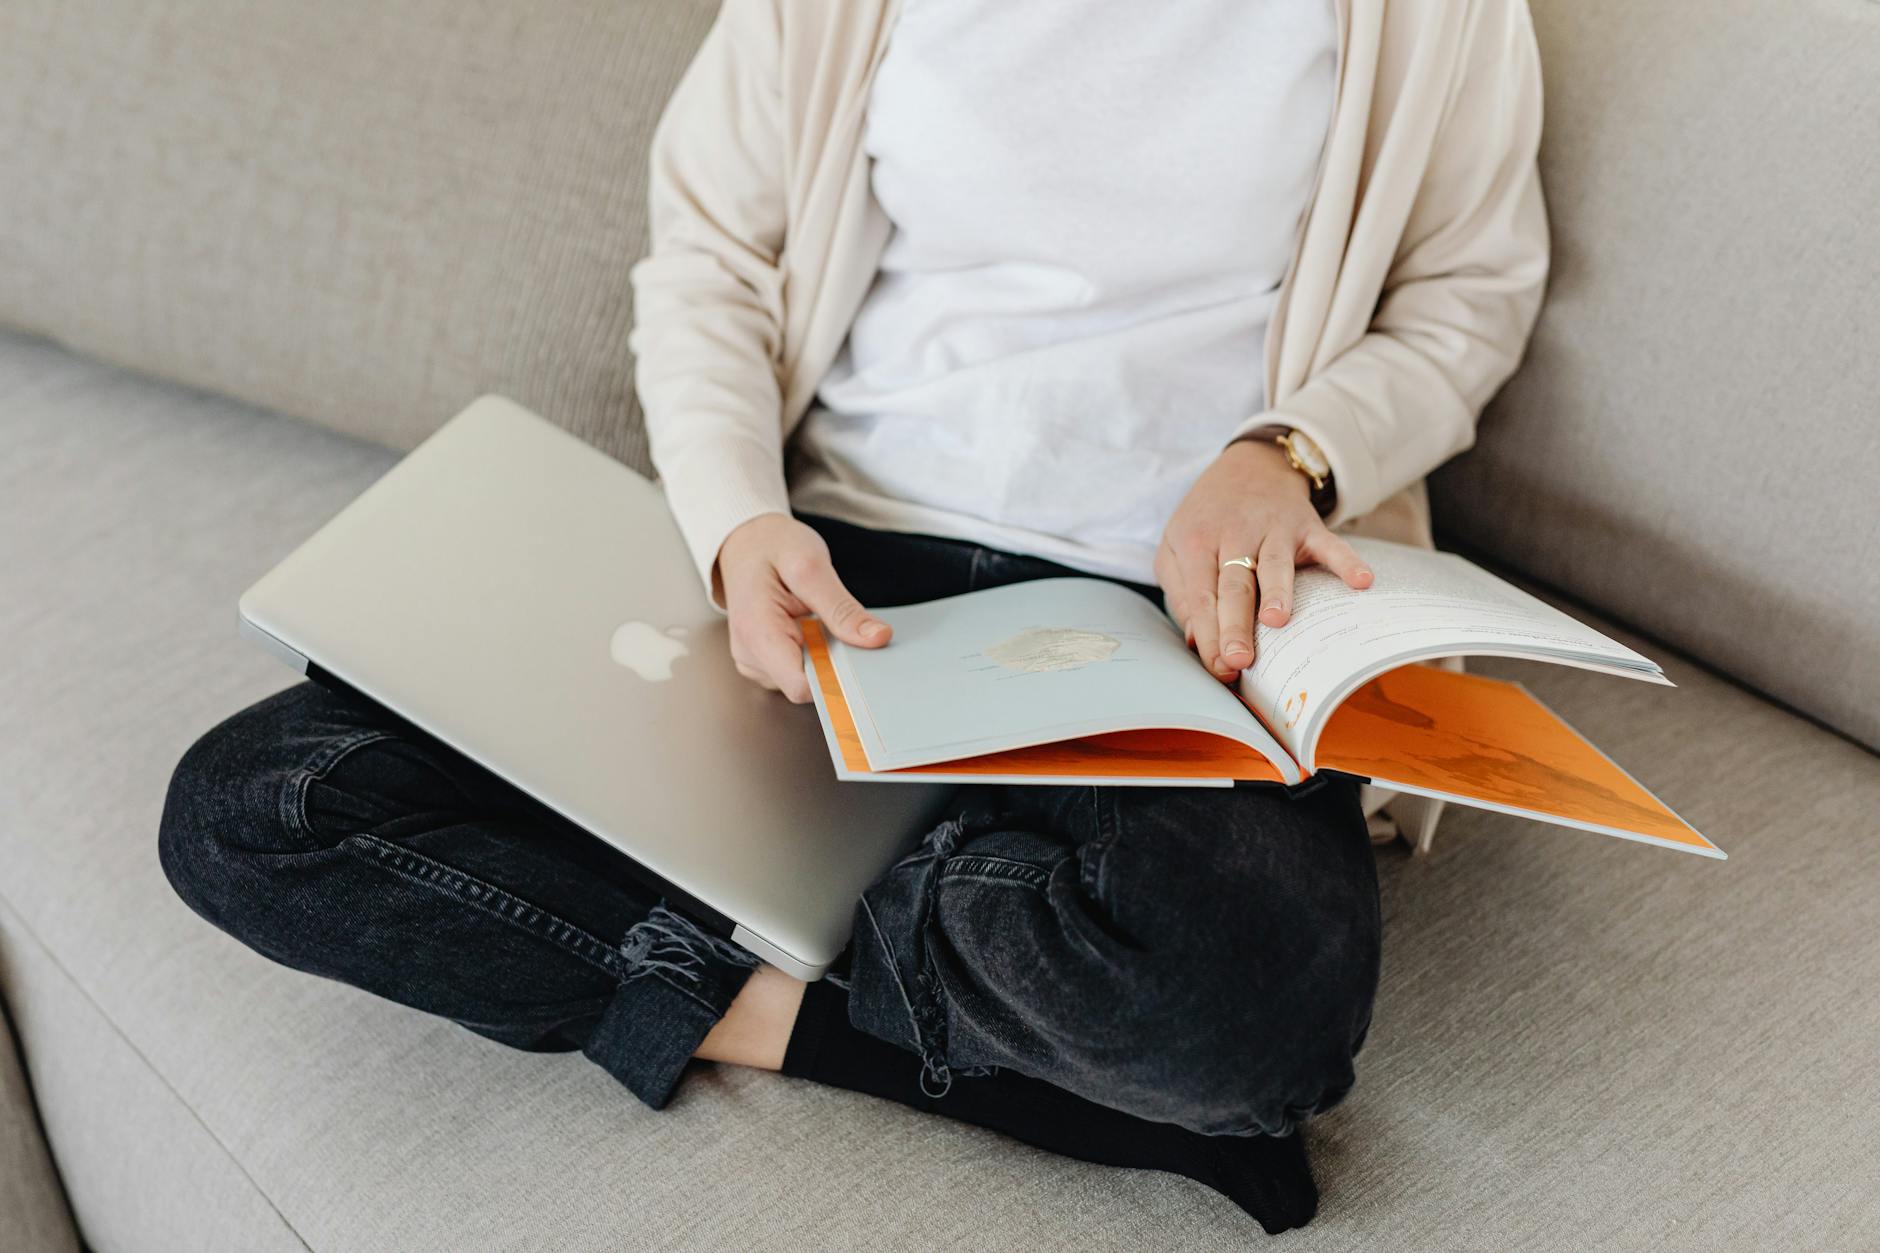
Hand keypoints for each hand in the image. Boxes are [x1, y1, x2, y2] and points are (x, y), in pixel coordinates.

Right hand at [715, 513, 890, 702]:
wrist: (745, 541)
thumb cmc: (772, 547)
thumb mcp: (811, 565)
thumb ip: (842, 608)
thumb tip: (877, 638)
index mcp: (757, 633)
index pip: (803, 686)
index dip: (836, 677)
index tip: (859, 655)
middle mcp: (749, 655)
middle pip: (807, 686)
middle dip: (833, 662)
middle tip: (837, 624)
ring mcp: (753, 662)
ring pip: (806, 682)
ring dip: (823, 657)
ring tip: (816, 619)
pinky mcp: (762, 663)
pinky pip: (798, 673)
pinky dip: (814, 655)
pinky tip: (810, 628)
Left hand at [1154, 440, 1373, 681]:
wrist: (1249, 465)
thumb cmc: (1208, 517)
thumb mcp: (1175, 546)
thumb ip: (1181, 593)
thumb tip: (1195, 641)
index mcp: (1197, 543)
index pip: (1201, 597)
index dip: (1208, 633)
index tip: (1218, 667)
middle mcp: (1235, 535)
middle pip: (1235, 586)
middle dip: (1236, 624)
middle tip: (1240, 659)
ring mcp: (1273, 529)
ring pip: (1274, 565)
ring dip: (1278, 592)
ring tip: (1278, 620)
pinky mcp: (1306, 525)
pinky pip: (1329, 544)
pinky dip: (1346, 561)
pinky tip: (1361, 581)